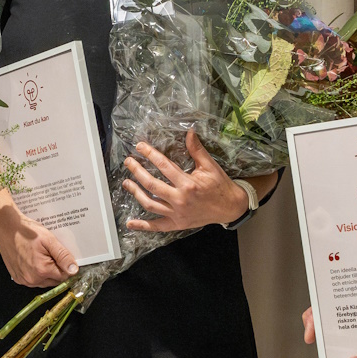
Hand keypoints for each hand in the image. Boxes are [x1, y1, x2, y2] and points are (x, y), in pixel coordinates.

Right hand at [0, 192, 78, 288]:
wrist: (5, 228)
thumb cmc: (25, 232)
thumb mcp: (48, 240)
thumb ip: (62, 256)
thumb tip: (74, 270)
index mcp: (42, 270)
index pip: (64, 276)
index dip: (66, 266)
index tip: (63, 256)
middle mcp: (32, 279)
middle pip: (54, 281)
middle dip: (57, 269)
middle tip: (51, 253)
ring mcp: (24, 280)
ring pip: (44, 281)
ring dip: (47, 272)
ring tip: (42, 255)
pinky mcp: (18, 278)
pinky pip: (33, 280)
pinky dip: (37, 273)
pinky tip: (33, 259)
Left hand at [122, 130, 248, 232]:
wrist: (230, 207)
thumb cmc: (219, 185)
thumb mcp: (210, 165)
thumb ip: (197, 149)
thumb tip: (189, 131)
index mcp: (188, 183)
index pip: (164, 166)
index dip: (150, 154)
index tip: (139, 147)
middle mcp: (180, 200)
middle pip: (152, 185)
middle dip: (137, 171)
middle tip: (128, 162)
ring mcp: (177, 214)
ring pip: (150, 204)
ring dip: (135, 193)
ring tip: (126, 182)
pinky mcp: (177, 224)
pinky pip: (157, 226)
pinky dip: (142, 226)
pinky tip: (129, 223)